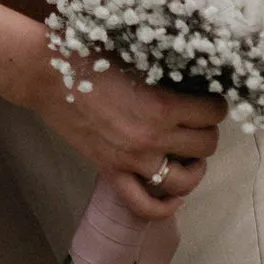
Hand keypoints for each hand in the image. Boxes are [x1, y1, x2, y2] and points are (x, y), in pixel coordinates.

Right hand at [32, 55, 222, 223]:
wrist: (47, 75)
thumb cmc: (89, 56)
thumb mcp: (135, 57)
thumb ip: (163, 75)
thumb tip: (190, 81)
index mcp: (162, 105)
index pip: (212, 114)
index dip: (216, 105)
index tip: (211, 100)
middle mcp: (153, 138)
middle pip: (205, 146)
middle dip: (207, 132)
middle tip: (198, 122)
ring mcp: (132, 161)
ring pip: (184, 181)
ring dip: (194, 168)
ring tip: (190, 156)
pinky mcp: (112, 173)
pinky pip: (145, 206)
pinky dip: (165, 207)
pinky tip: (173, 196)